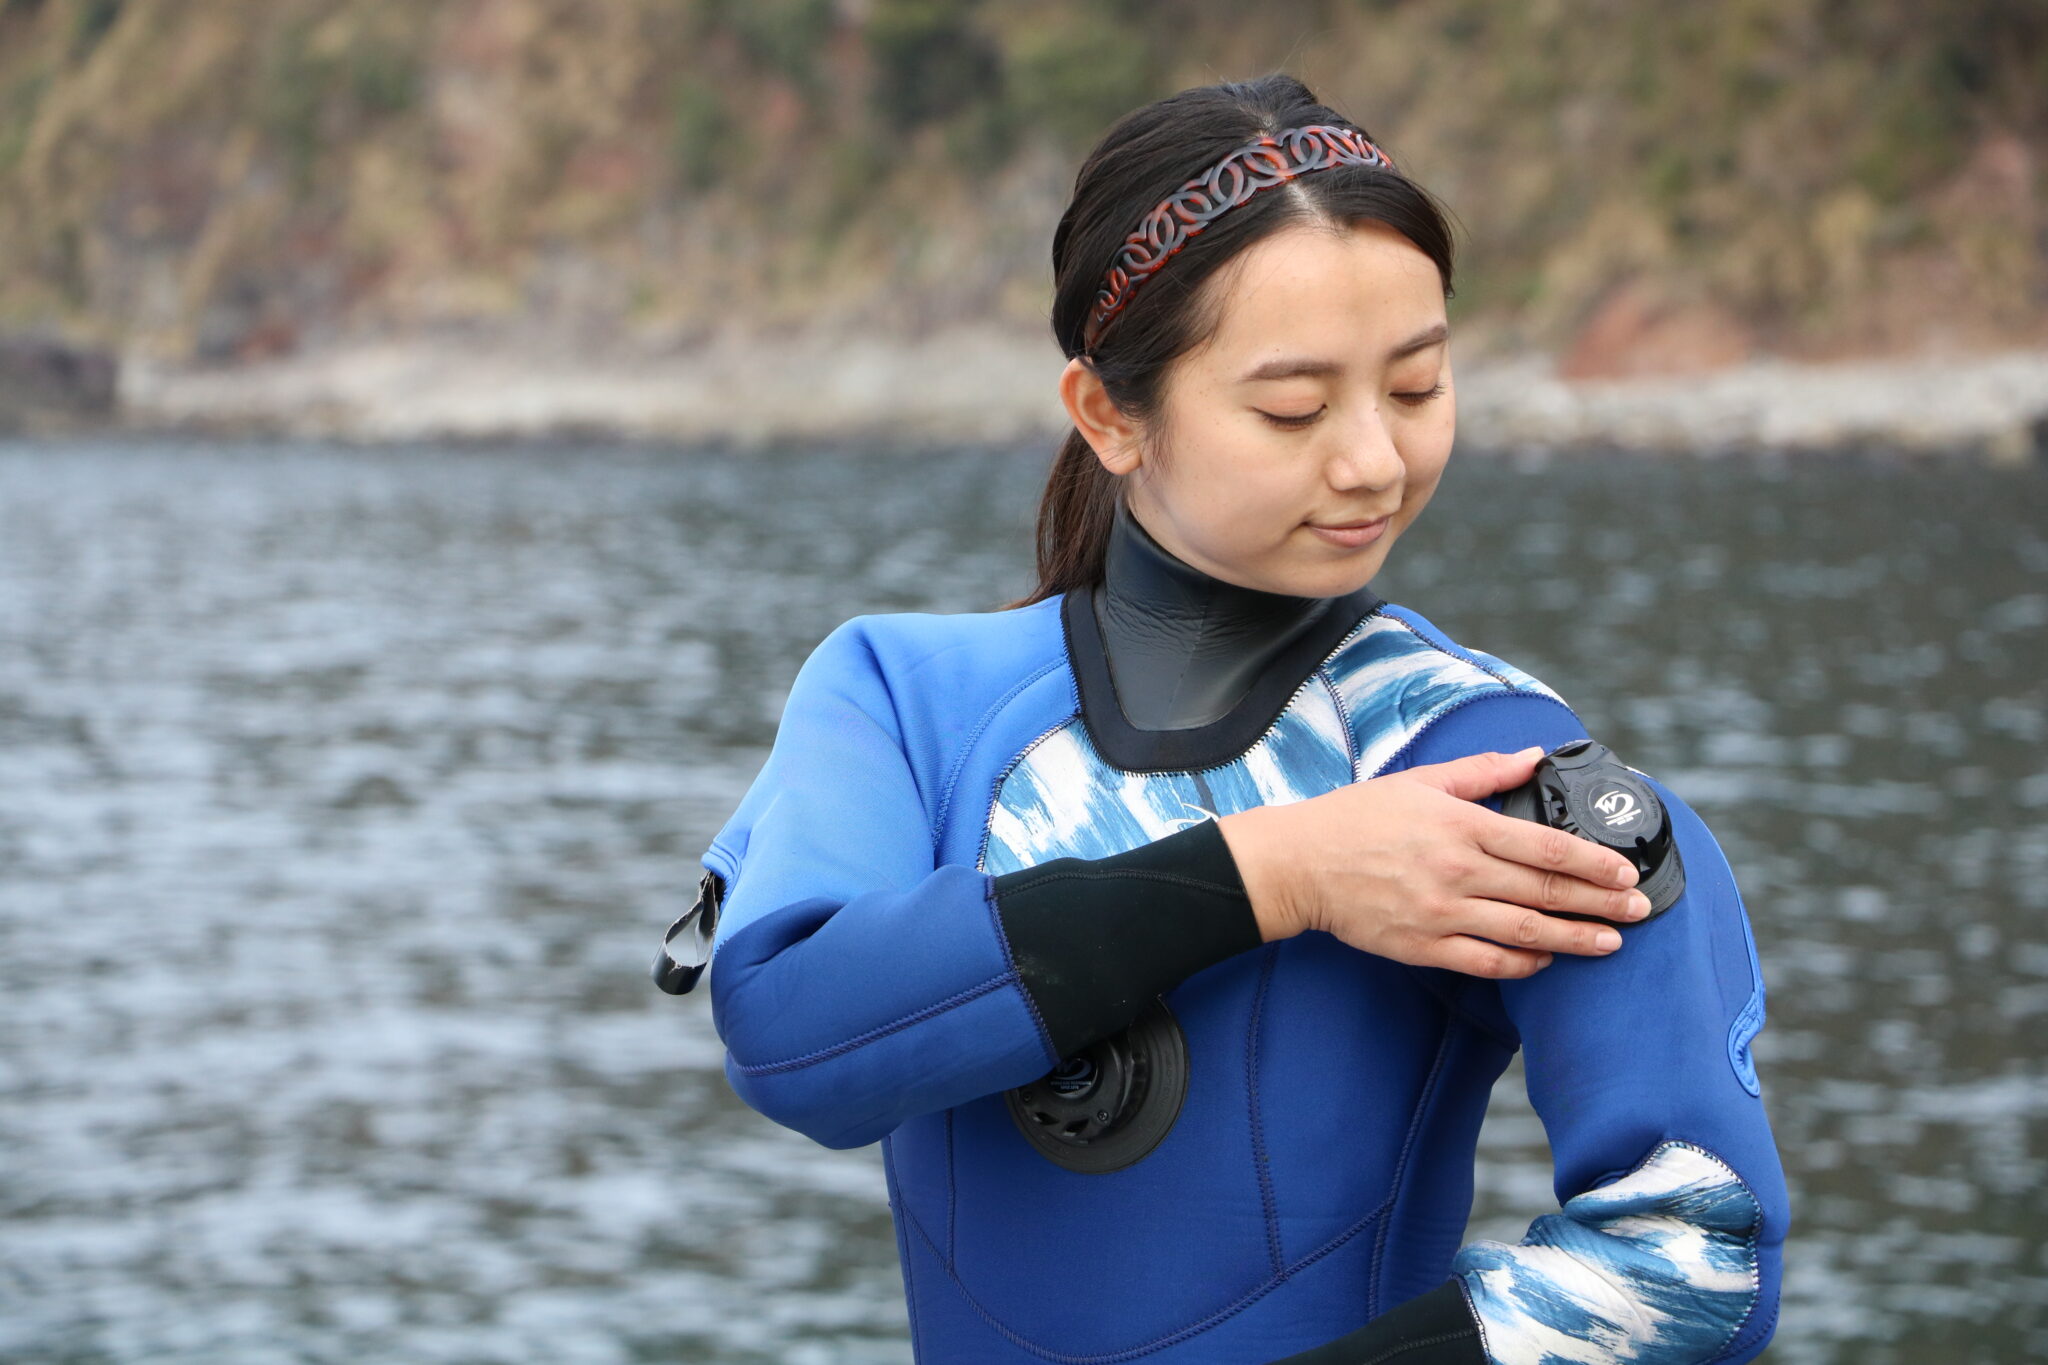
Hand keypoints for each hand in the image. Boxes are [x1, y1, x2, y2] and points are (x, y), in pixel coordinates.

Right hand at [1214, 746, 1650, 978]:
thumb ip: (1482, 771)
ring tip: (1610, 941)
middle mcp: (1456, 871)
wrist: (1300, 864)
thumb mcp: (1420, 780)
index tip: (1625, 870)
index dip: (1593, 862)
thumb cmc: (1357, 818)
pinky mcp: (1422, 946)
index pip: (1545, 846)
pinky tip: (1545, 961)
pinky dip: (1521, 965)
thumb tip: (1534, 756)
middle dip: (1600, 902)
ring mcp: (1440, 913)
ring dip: (1574, 938)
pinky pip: (1485, 962)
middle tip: (1639, 909)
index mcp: (1460, 825)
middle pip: (1545, 890)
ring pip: (1524, 931)